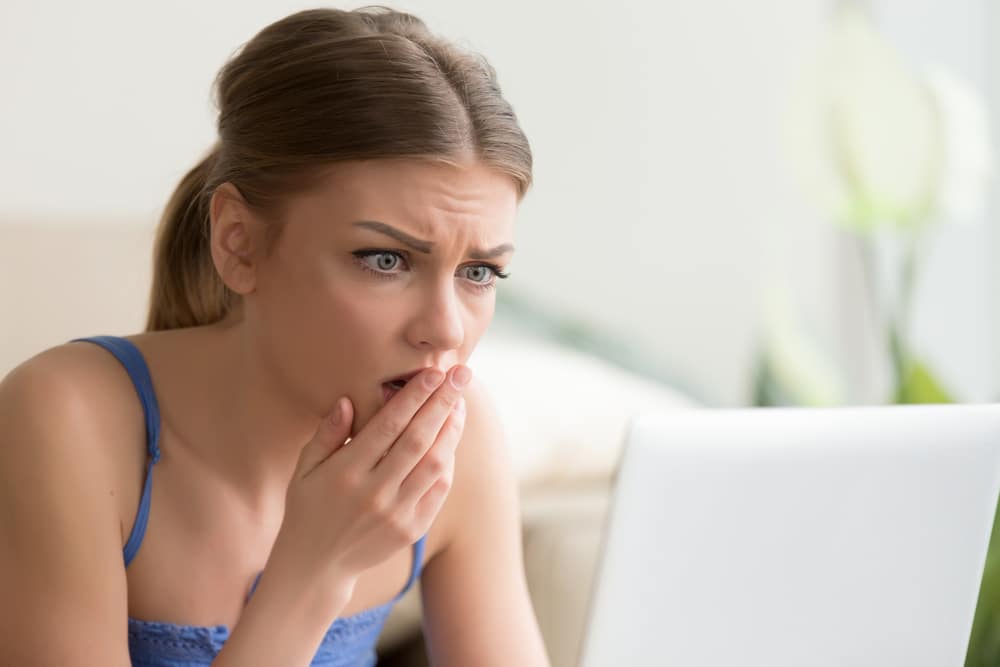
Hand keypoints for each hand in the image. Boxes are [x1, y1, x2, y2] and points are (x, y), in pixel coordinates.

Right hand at [270, 365, 470, 591]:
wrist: (316, 566)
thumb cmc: (309, 506)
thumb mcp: (304, 468)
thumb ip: (327, 434)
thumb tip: (346, 400)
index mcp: (345, 473)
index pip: (388, 426)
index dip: (414, 396)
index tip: (434, 372)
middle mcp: (373, 493)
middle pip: (418, 440)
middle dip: (443, 403)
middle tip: (461, 374)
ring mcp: (395, 514)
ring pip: (435, 464)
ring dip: (451, 430)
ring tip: (458, 403)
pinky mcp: (412, 529)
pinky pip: (438, 489)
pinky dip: (448, 461)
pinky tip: (449, 438)